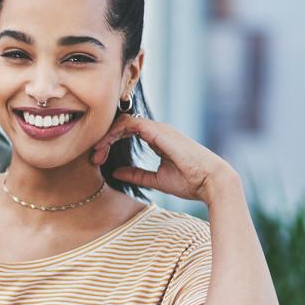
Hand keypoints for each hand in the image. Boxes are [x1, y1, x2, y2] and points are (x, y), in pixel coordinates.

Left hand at [91, 113, 237, 202]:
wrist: (210, 182)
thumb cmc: (190, 182)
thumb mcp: (155, 179)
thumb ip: (136, 174)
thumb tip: (115, 172)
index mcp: (157, 139)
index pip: (126, 131)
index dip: (109, 142)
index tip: (97, 159)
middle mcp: (157, 131)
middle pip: (122, 125)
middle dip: (104, 139)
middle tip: (93, 157)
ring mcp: (158, 129)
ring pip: (123, 122)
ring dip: (106, 136)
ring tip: (96, 153)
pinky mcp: (159, 131)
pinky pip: (130, 123)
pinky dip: (114, 133)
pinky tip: (104, 146)